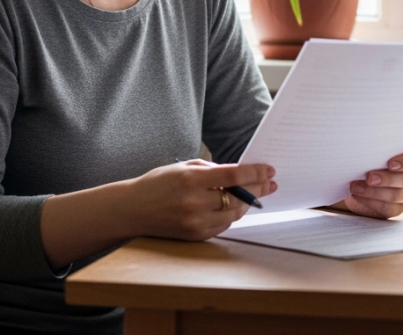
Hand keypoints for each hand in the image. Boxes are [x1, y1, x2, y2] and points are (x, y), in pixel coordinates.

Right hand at [125, 160, 276, 240]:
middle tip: (269, 183)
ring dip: (246, 203)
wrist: (133, 209)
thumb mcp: (182, 167)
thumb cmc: (158, 183)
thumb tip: (240, 173)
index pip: (232, 176)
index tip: (269, 170)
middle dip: (257, 189)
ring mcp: (195, 222)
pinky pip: (223, 225)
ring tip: (254, 194)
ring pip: (233, 213)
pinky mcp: (195, 235)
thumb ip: (211, 169)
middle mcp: (194, 202)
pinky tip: (236, 206)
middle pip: (237, 197)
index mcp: (190, 180)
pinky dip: (231, 215)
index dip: (254, 173)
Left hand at [343, 148, 402, 218]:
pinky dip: (369, 201)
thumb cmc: (366, 163)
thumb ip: (374, 153)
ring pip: (397, 195)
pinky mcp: (396, 208)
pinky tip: (357, 195)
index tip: (390, 164)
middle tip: (369, 177)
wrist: (357, 182)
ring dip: (374, 191)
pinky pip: (387, 208)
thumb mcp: (371, 155)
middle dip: (387, 179)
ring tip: (356, 187)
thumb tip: (364, 152)